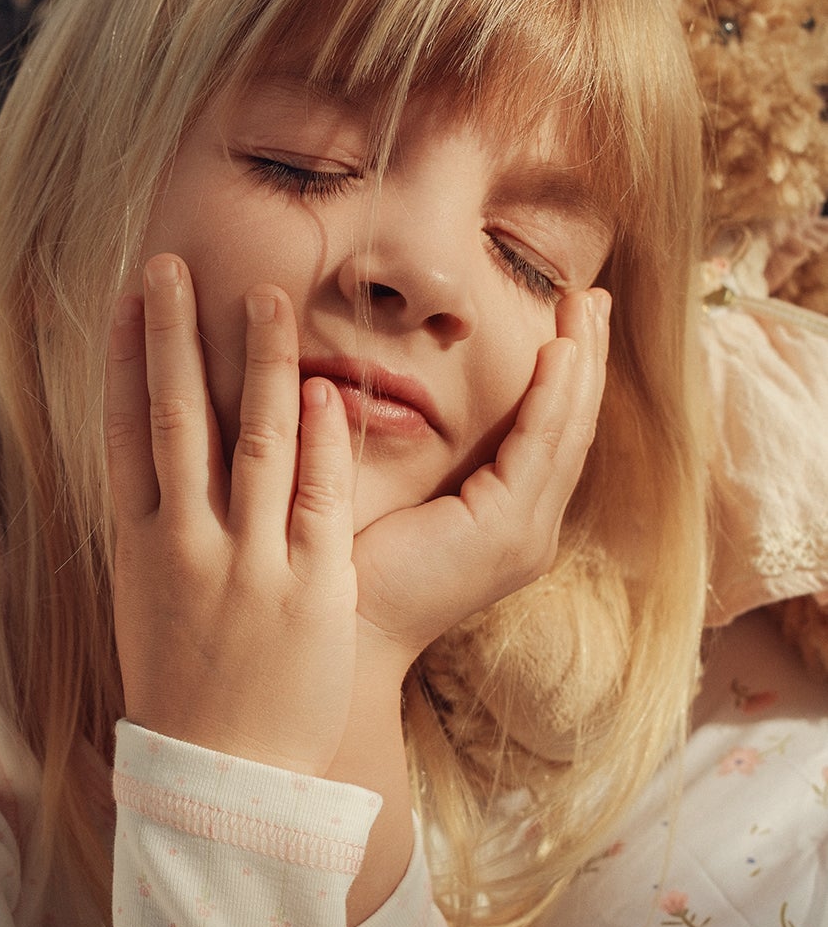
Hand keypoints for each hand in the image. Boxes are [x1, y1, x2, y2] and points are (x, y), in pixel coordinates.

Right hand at [105, 253, 359, 777]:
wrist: (221, 782)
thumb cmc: (185, 694)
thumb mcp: (149, 607)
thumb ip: (158, 533)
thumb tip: (159, 465)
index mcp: (137, 549)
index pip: (122, 432)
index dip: (120, 358)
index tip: (125, 296)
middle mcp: (185, 546)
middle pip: (173, 420)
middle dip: (172, 336)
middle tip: (175, 266)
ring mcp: (248, 566)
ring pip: (250, 443)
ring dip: (258, 363)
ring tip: (265, 298)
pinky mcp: (311, 590)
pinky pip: (316, 499)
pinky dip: (319, 441)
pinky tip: (323, 388)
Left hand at [347, 287, 610, 681]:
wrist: (333, 631)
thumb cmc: (344, 563)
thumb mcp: (388, 493)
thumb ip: (409, 449)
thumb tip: (383, 389)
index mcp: (503, 522)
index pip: (546, 435)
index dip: (562, 376)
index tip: (566, 316)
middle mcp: (526, 530)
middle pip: (570, 427)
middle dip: (586, 359)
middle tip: (594, 295)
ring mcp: (522, 535)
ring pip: (565, 432)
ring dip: (580, 366)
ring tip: (586, 305)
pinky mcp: (504, 533)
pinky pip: (538, 448)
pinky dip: (553, 397)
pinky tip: (561, 352)